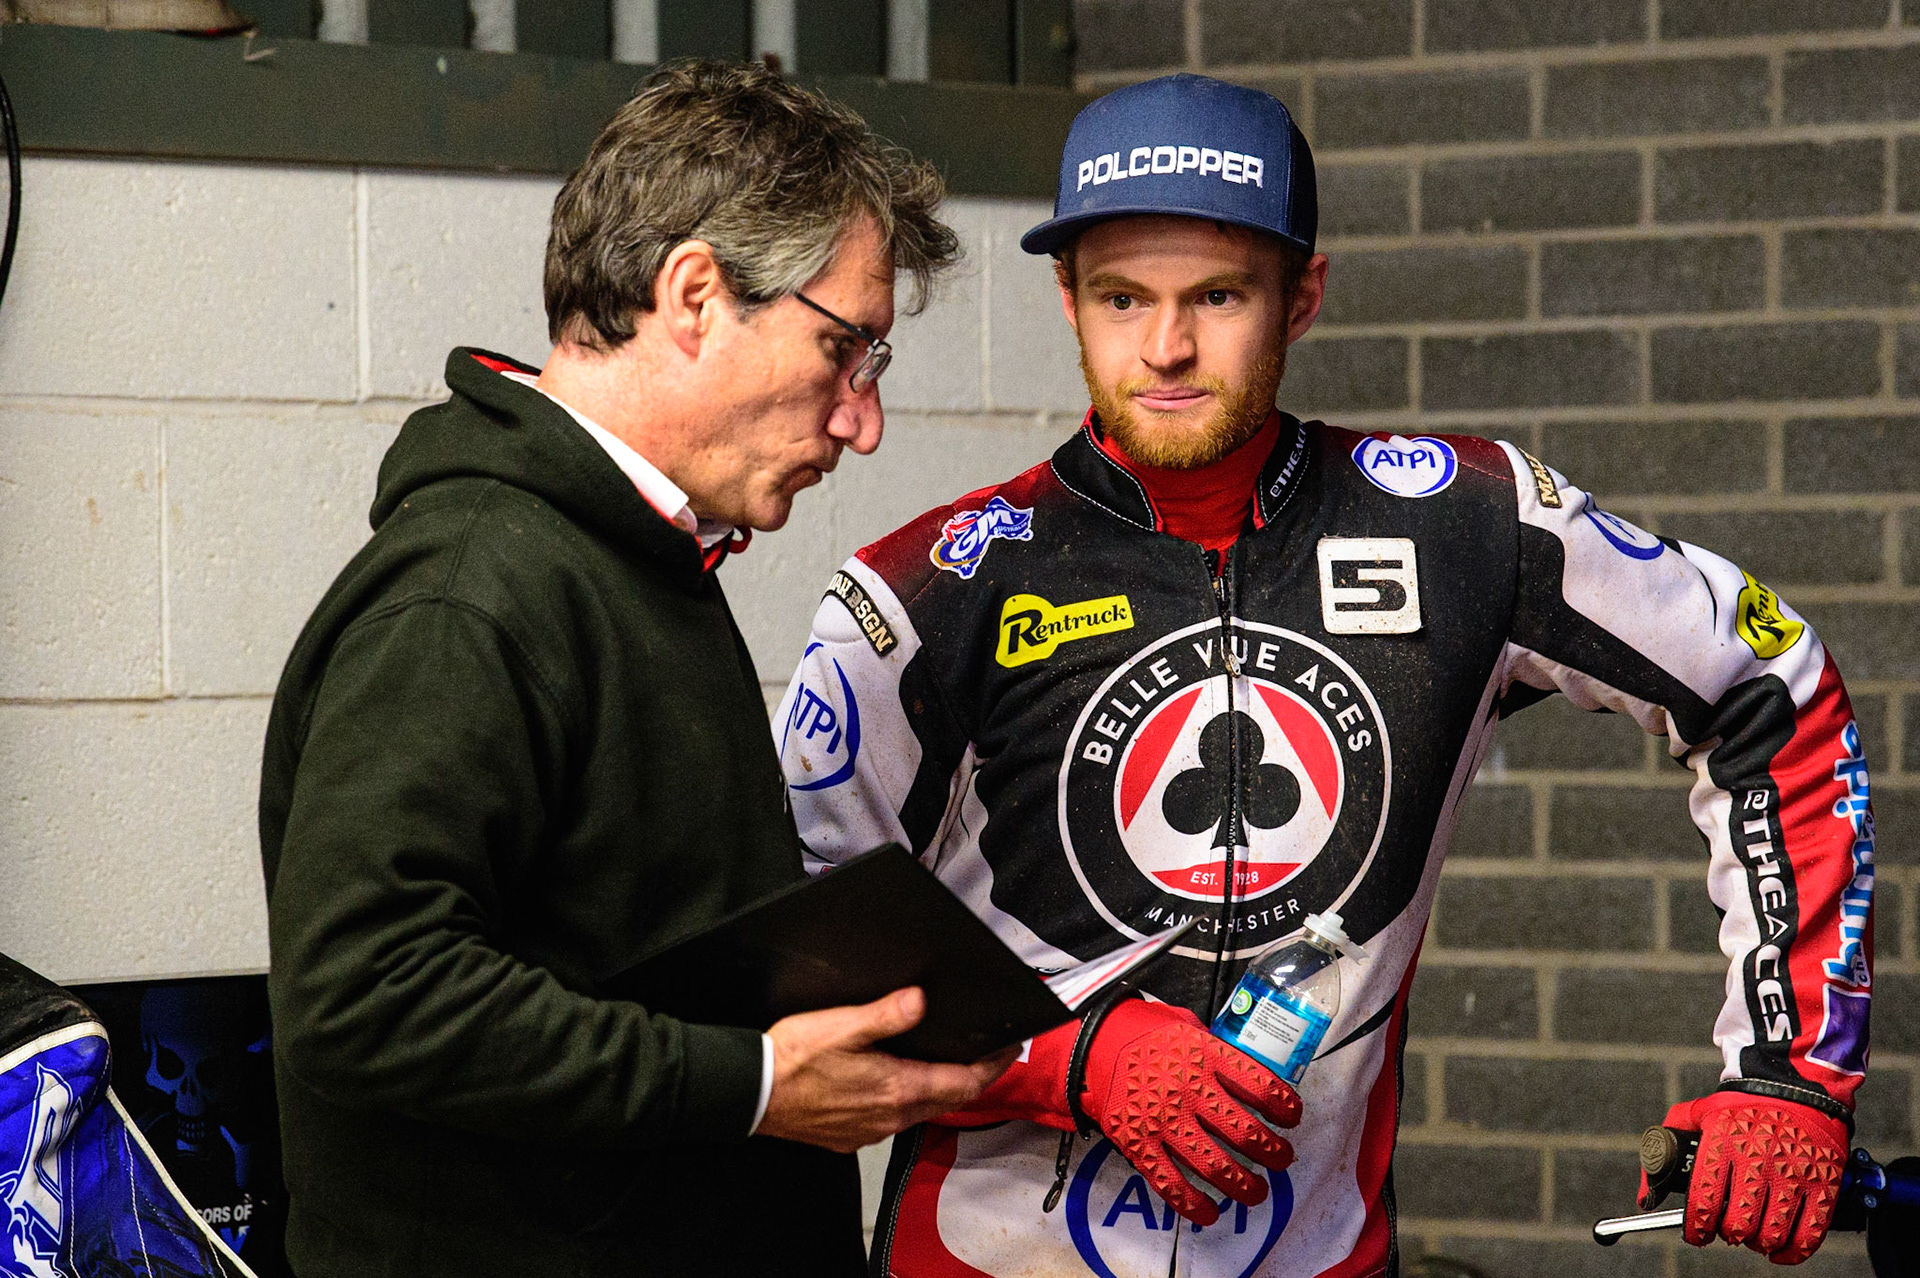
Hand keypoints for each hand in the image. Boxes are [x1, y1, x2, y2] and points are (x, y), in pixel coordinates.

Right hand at [756, 987, 1016, 1153]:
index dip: (991, 1066)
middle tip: (989, 1055)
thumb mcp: (842, 1025)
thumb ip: (886, 1014)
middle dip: (973, 1077)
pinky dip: (910, 1101)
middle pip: (948, 1099)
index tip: (1009, 1049)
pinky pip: (894, 1120)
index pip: (962, 1083)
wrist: (753, 1094)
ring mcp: (871, 1130)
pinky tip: (899, 1085)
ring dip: (941, 1089)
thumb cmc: (794, 1059)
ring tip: (950, 1065)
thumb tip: (921, 1000)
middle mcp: (890, 1116)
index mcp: (896, 1087)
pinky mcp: (851, 1136)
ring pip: (922, 1111)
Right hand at [1078, 1000, 1299, 1225]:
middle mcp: (1190, 1091)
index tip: (1291, 1118)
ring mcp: (1164, 1121)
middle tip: (1281, 1158)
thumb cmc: (1141, 1032)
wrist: (1090, 1044)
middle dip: (1273, 1153)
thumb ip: (1216, 1048)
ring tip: (1256, 1191)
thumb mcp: (1185, 1025)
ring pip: (1217, 1166)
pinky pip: (1172, 1184)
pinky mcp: (1139, 1145)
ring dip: (1245, 1185)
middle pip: (1247, 1133)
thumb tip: (1245, 1070)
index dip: (1286, 1107)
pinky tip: (1211, 1211)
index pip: (1262, 1087)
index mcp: (1206, 1057)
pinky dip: (1195, 1205)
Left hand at [1648, 1093, 1847, 1263]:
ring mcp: (1793, 1174)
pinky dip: (1793, 1253)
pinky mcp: (1823, 1183)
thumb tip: (1645, 1196)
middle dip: (1728, 1235)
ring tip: (1753, 1236)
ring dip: (1758, 1243)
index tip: (1696, 1234)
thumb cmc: (1741, 1104)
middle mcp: (1757, 1162)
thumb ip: (1666, 1146)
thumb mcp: (1697, 1113)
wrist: (1796, 1084)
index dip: (1696, 1229)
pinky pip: (1809, 1234)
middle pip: (1738, 1224)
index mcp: (1722, 1144)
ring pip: (1772, 1233)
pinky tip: (1780, 1251)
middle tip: (1727, 1231)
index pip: (1703, 1202)